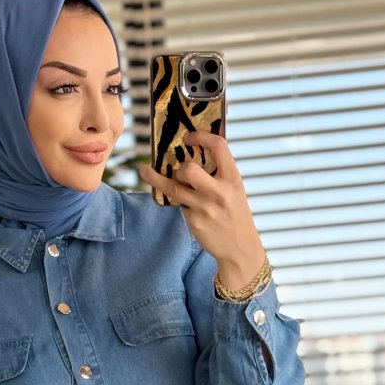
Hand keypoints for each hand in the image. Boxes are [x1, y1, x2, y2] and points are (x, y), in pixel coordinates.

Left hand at [137, 131, 265, 288]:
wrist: (240, 247)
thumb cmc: (235, 213)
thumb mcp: (234, 190)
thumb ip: (219, 173)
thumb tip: (193, 154)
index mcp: (232, 178)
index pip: (218, 146)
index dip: (201, 137)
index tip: (189, 138)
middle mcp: (219, 192)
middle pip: (188, 169)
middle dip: (180, 167)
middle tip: (178, 170)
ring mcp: (204, 208)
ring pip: (172, 188)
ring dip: (155, 178)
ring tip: (144, 171)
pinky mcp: (194, 222)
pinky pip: (179, 205)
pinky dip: (179, 203)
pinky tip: (186, 206)